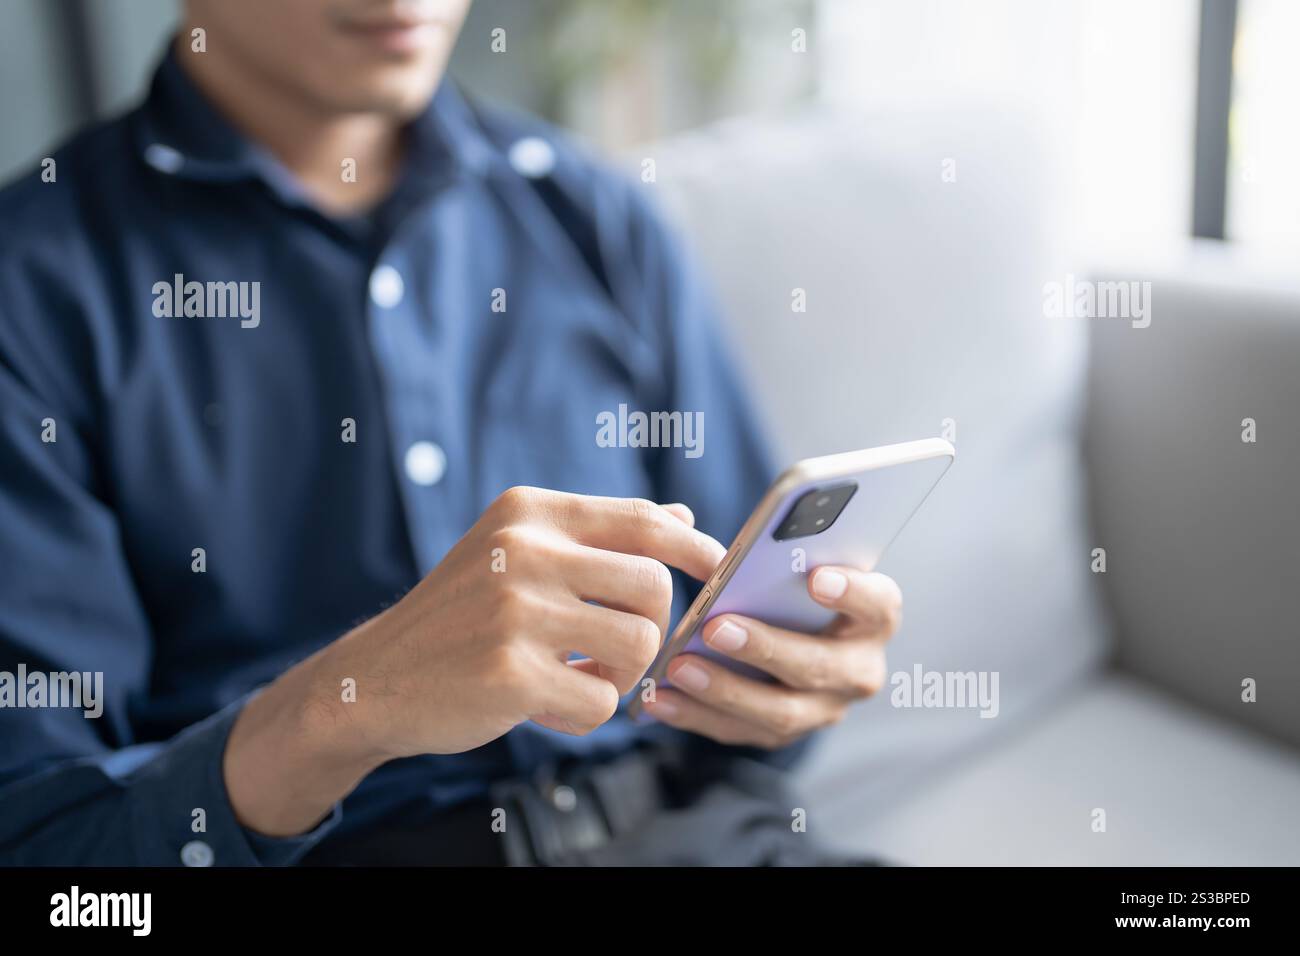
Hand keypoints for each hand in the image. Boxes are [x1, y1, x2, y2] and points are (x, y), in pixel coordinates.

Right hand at [223, 487, 723, 834]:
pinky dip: (585, 712)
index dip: (694, 545)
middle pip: (653, 584)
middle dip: (650, 626)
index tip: (716, 569)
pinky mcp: (511, 672)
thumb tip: (682, 515)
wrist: (375, 679)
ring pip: (638, 643)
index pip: (642, 519)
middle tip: (612, 649)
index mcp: (528, 514)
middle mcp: (523, 550)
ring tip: (579, 676)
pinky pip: (602, 699)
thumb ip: (596, 537)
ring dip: (621, 673)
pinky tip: (546, 705)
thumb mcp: (517, 554)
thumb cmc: (460, 617)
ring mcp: (516, 611)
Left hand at [641, 566, 900, 748]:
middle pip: (819, 665)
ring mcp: (823, 708)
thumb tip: (686, 518)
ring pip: (780, 711)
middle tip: (716, 626)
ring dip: (725, 689)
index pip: (878, 605)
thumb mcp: (788, 562)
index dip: (852, 593)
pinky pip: (739, 731)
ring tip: (678, 667)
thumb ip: (764, 546)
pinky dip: (696, 715)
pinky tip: (659, 698)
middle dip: (766, 647)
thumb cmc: (784, 584)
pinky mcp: (783, 733)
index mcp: (872, 616)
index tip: (815, 576)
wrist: (787, 634)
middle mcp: (858, 668)